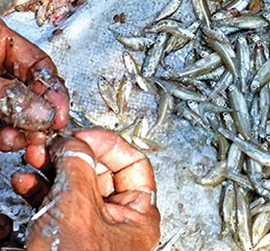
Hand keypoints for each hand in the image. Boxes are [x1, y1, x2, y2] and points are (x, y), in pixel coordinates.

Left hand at [0, 19, 68, 167]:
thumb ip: (10, 95)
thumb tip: (44, 112)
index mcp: (0, 41)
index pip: (42, 65)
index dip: (55, 92)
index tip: (60, 117)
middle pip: (32, 91)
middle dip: (39, 116)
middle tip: (44, 135)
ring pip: (15, 113)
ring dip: (22, 131)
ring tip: (24, 141)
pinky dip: (4, 136)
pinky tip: (8, 141)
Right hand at [2, 129, 159, 250]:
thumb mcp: (77, 205)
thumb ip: (78, 165)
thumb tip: (74, 142)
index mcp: (138, 216)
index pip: (132, 162)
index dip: (104, 143)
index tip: (79, 135)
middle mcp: (118, 226)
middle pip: (97, 175)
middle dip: (70, 157)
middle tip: (50, 148)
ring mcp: (89, 237)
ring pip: (71, 191)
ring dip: (49, 173)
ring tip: (33, 164)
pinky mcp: (62, 246)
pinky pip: (54, 212)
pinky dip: (38, 195)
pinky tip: (25, 185)